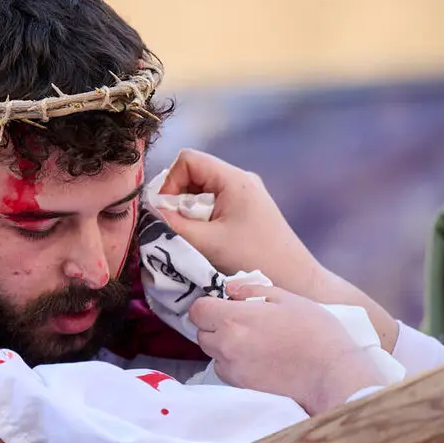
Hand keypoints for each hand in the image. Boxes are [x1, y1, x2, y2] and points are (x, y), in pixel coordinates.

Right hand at [159, 149, 400, 350]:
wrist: (297, 282)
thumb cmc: (255, 261)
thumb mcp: (207, 243)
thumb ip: (172, 225)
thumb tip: (146, 213)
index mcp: (234, 179)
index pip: (187, 160)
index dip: (169, 181)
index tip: (164, 212)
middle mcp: (241, 181)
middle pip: (193, 175)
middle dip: (176, 201)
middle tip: (175, 229)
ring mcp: (245, 197)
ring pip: (200, 194)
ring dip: (188, 215)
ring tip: (191, 239)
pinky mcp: (246, 214)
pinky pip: (213, 208)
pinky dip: (201, 223)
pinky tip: (205, 245)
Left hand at [189, 282, 382, 413]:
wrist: (331, 374)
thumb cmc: (314, 331)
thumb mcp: (288, 299)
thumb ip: (252, 290)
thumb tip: (230, 290)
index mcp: (234, 319)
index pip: (197, 311)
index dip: (208, 306)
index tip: (224, 305)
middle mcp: (225, 345)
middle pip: (202, 333)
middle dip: (215, 325)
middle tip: (243, 323)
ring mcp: (231, 369)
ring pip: (213, 353)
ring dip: (224, 345)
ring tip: (253, 342)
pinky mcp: (240, 387)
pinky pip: (225, 370)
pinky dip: (233, 364)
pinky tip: (257, 360)